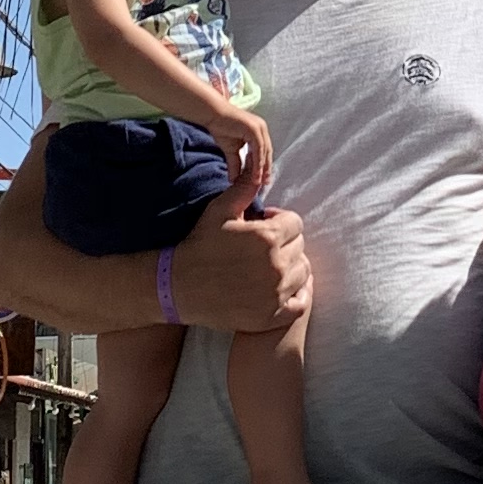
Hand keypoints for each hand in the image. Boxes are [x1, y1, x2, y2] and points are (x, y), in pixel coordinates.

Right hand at [168, 185, 310, 337]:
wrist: (179, 288)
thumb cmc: (199, 247)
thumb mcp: (219, 211)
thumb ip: (243, 189)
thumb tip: (255, 167)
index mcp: (268, 237)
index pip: (296, 223)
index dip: (280, 223)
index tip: (264, 228)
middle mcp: (277, 265)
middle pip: (300, 247)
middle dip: (285, 244)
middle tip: (263, 249)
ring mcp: (276, 293)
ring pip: (303, 274)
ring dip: (292, 268)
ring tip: (270, 267)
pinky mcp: (271, 316)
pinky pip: (301, 303)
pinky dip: (297, 295)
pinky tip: (282, 290)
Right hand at [207, 102, 275, 202]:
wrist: (213, 115)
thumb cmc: (221, 128)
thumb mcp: (231, 151)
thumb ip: (236, 164)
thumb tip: (233, 180)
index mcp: (259, 132)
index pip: (265, 151)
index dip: (264, 166)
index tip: (263, 180)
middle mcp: (262, 129)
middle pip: (267, 152)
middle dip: (266, 169)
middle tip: (265, 184)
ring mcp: (259, 128)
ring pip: (264, 152)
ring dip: (262, 168)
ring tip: (258, 182)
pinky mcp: (254, 129)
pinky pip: (258, 148)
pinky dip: (257, 162)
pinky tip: (255, 173)